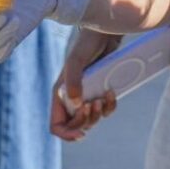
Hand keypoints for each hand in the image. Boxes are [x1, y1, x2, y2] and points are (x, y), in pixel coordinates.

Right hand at [51, 27, 119, 141]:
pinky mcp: (100, 92)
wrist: (105, 34)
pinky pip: (105, 110)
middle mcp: (72, 98)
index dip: (66, 134)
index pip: (57, 125)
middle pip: (75, 126)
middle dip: (86, 121)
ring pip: (91, 120)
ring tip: (103, 98)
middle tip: (94, 105)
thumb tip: (77, 104)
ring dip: (99, 115)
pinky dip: (110, 106)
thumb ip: (73, 80)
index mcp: (60, 95)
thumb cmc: (87, 45)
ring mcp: (87, 96)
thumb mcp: (77, 61)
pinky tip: (111, 94)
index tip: (81, 134)